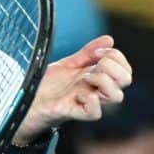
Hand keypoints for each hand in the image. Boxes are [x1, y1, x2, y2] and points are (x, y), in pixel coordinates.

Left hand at [14, 35, 132, 142]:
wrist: (28, 99)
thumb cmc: (49, 85)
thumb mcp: (69, 64)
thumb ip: (87, 53)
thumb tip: (109, 39)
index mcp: (98, 78)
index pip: (125, 69)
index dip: (116, 56)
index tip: (96, 52)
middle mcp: (97, 91)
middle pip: (126, 80)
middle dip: (112, 66)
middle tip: (93, 64)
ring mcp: (87, 102)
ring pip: (117, 96)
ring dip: (103, 80)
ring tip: (84, 78)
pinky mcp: (73, 112)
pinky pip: (95, 113)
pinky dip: (91, 101)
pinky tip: (78, 93)